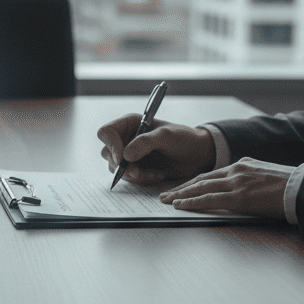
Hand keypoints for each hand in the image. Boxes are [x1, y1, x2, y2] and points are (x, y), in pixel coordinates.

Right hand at [97, 114, 215, 184]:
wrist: (197, 155)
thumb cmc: (183, 138)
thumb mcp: (166, 136)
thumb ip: (146, 143)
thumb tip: (125, 155)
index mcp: (129, 124)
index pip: (106, 132)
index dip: (111, 145)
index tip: (122, 158)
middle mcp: (126, 138)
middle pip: (108, 153)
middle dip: (122, 166)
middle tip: (137, 173)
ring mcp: (129, 154)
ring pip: (116, 168)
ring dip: (134, 175)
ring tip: (154, 174)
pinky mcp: (136, 168)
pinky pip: (129, 178)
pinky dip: (142, 179)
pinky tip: (157, 175)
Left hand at [158, 157, 293, 217]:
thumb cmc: (290, 186)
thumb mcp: (266, 176)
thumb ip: (249, 179)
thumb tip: (241, 189)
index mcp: (242, 165)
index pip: (211, 174)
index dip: (193, 182)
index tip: (181, 187)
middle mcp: (236, 171)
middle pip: (201, 179)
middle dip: (181, 188)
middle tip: (165, 193)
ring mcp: (236, 183)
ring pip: (200, 188)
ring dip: (181, 195)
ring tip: (167, 200)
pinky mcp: (238, 197)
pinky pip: (209, 200)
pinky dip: (192, 202)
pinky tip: (180, 205)